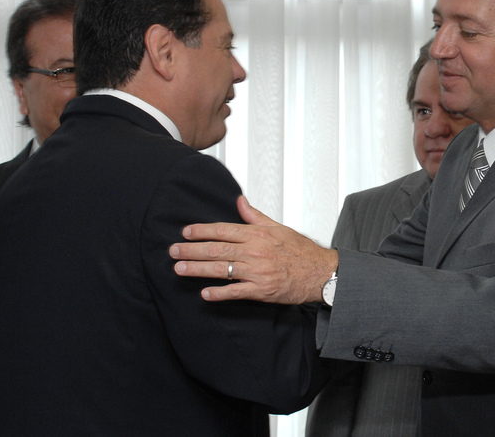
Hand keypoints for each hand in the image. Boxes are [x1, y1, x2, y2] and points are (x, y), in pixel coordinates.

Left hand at [170, 196, 337, 304]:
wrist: (321, 272)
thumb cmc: (301, 250)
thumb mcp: (278, 227)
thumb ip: (255, 216)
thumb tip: (239, 201)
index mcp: (258, 234)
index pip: (223, 229)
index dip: (202, 231)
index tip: (185, 232)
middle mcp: (255, 251)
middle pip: (217, 249)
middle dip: (191, 250)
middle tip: (173, 251)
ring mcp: (258, 272)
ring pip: (222, 270)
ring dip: (198, 270)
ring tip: (179, 269)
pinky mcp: (262, 290)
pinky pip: (236, 292)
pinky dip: (219, 293)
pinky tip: (204, 293)